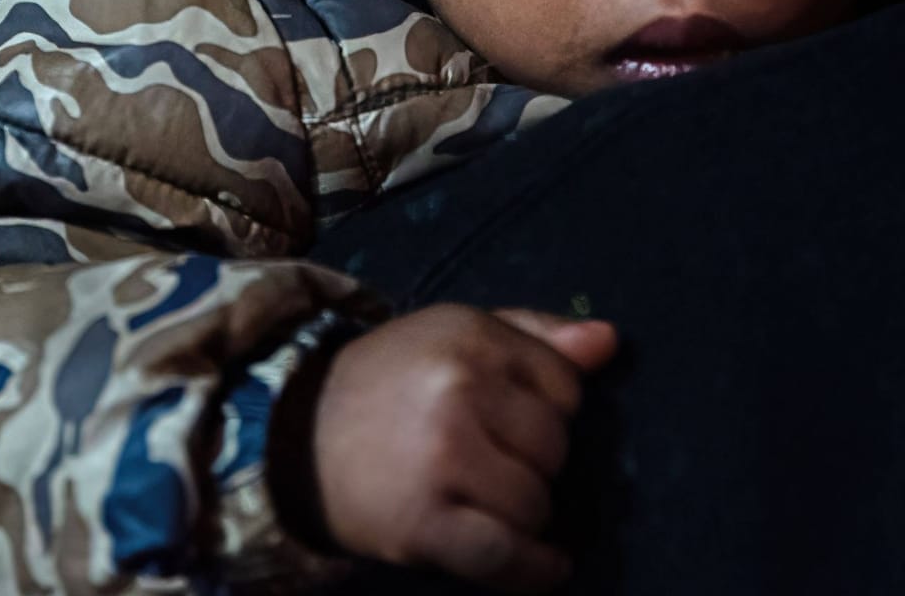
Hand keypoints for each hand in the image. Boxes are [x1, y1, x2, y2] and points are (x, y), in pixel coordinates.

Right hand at [309, 304, 617, 591]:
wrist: (294, 435)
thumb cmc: (389, 381)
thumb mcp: (453, 334)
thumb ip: (534, 334)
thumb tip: (610, 343)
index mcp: (468, 336)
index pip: (565, 386)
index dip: (548, 409)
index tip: (514, 420)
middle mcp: (458, 391)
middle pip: (554, 447)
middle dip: (534, 461)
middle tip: (490, 462)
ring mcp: (442, 458)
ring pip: (536, 501)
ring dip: (523, 511)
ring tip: (486, 500)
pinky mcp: (424, 521)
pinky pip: (506, 556)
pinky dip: (534, 570)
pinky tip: (549, 567)